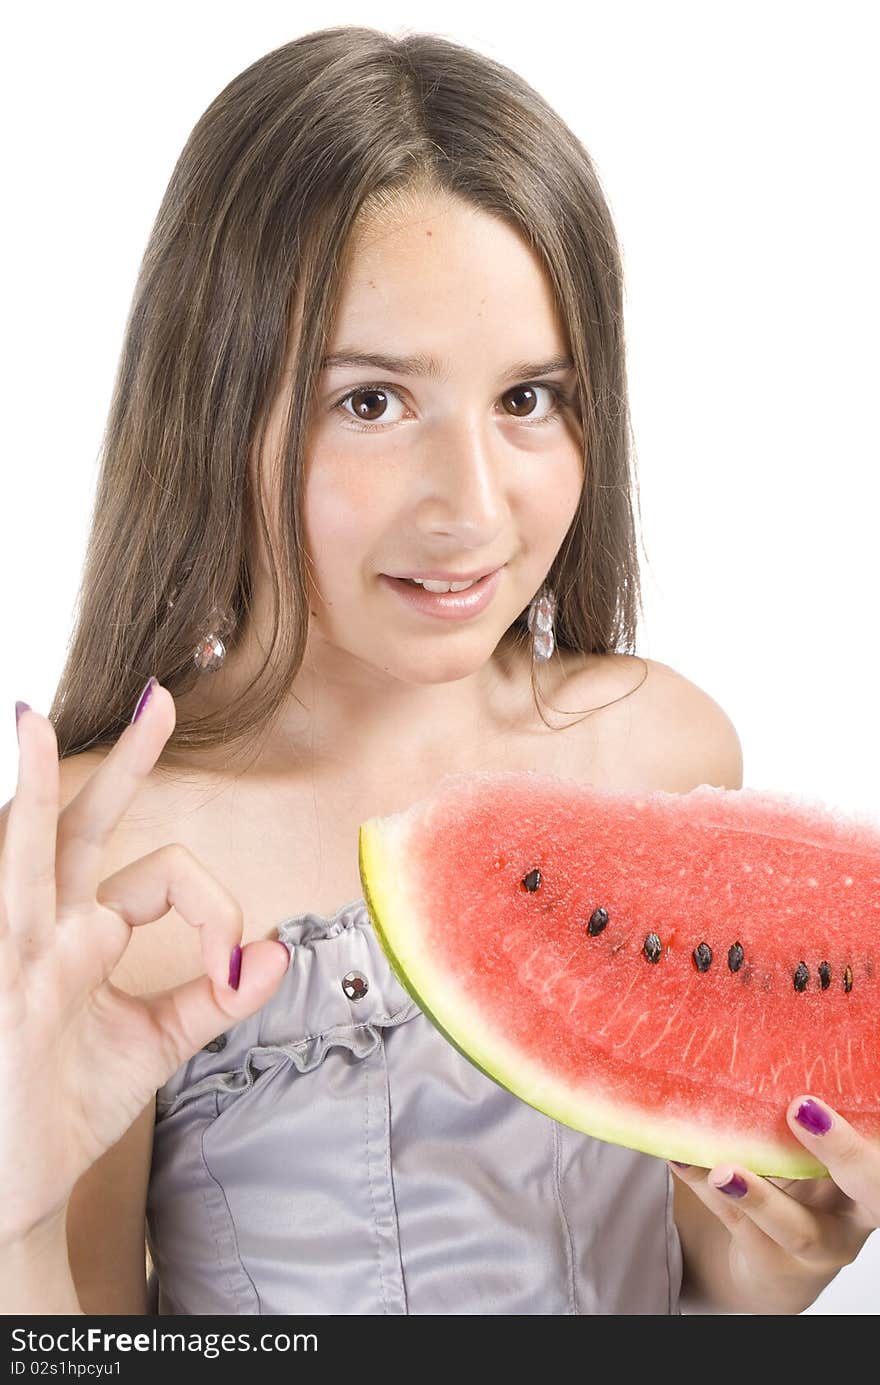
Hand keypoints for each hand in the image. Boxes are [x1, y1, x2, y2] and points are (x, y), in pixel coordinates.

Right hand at [0, 685, 290, 1245]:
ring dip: (28, 788)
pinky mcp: (7, 988)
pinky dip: (9, 860)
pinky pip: (9, 916)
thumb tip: (279, 951)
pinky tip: (5, 816)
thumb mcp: (155, 1044)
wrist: (13, 1189)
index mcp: (85, 930)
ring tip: (27, 722)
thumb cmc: (66, 1107)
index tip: (234, 964)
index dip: (214, 905)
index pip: (161, 873)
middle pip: (82, 824)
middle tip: (158, 700)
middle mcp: (49, 927)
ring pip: (25, 853)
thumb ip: (214, 998)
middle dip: (121, 762)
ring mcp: (18, 954)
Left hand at [670, 1095, 879, 1313]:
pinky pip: (740, 1224)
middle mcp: (856, 1217)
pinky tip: (681, 1159)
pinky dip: (709, 1189)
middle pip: (872, 1193)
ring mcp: (819, 1247)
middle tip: (802, 1109)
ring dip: (761, 1195)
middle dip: (843, 1152)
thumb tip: (778, 1042)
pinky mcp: (774, 1261)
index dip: (865, 1135)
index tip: (835, 1095)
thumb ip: (808, 1119)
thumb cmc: (802, 1188)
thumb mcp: (813, 1155)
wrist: (777, 1263)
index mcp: (870, 1181)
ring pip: (797, 1227)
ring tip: (724, 1169)